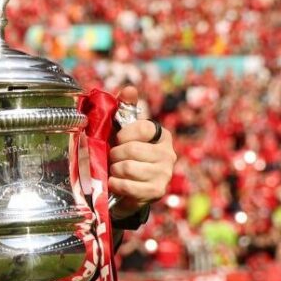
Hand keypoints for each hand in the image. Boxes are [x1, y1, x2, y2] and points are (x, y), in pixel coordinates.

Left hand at [108, 86, 176, 218]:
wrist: (128, 187)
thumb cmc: (125, 153)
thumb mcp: (124, 129)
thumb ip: (126, 107)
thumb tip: (129, 89)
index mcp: (162, 135)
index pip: (142, 127)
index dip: (123, 134)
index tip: (117, 140)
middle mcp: (168, 154)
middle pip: (132, 150)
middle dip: (115, 154)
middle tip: (111, 158)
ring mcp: (164, 174)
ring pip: (128, 167)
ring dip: (114, 169)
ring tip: (114, 170)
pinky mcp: (156, 191)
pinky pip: (128, 185)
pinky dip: (115, 184)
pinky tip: (114, 182)